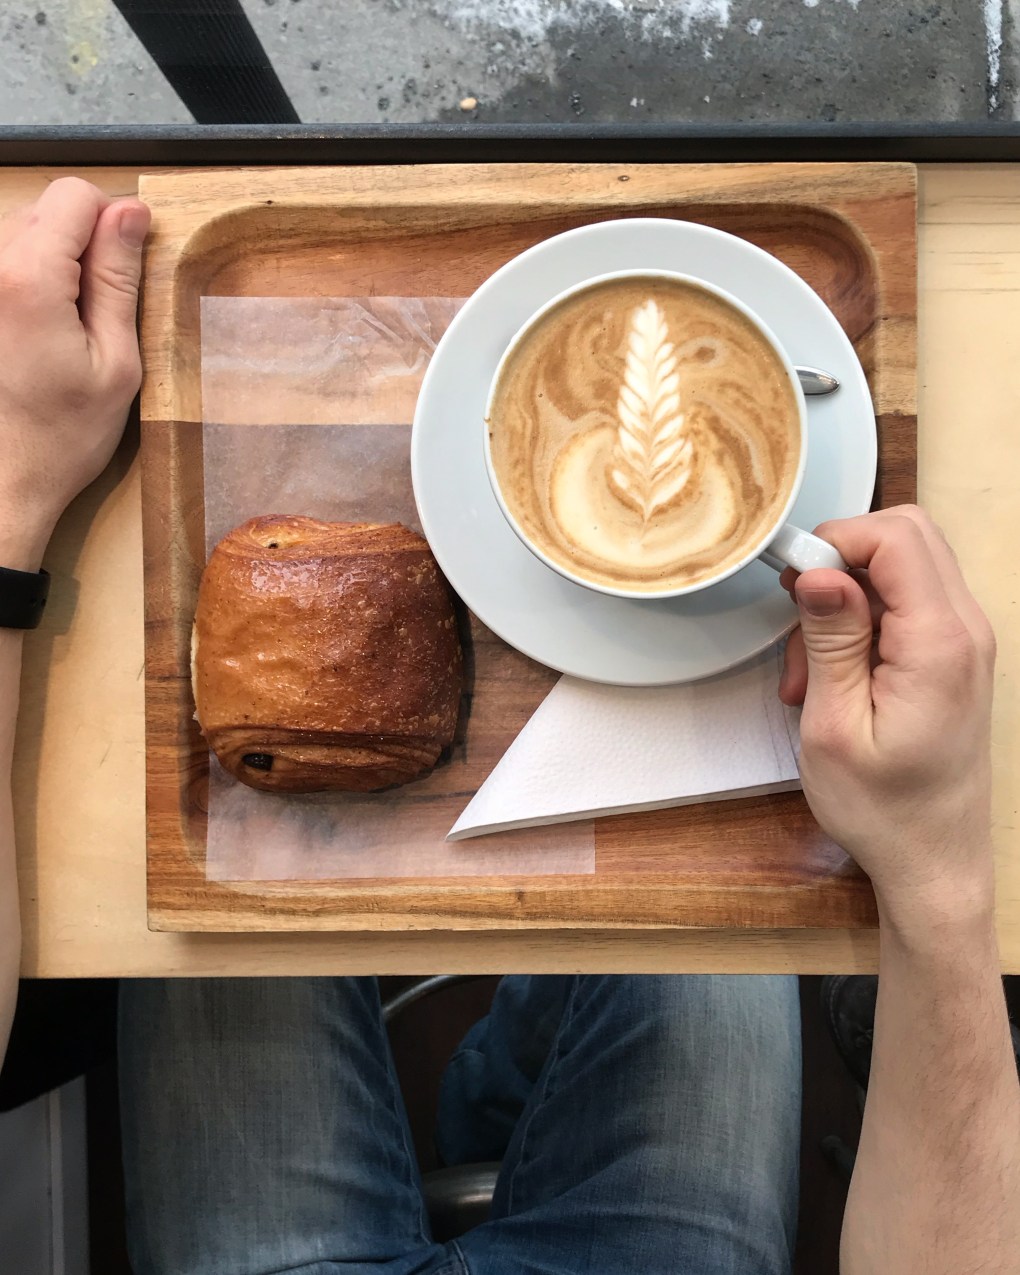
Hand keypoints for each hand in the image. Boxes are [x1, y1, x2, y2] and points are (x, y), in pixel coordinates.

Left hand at [0, 177, 149, 569]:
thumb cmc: (64, 435)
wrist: (3, 480)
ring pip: (24, 236)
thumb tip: (131, 215)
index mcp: (30, 279)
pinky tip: (35, 338)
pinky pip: (6, 267)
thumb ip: (119, 280)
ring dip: (53, 270)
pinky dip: (28, 288)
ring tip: (61, 334)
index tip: (125, 273)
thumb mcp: (116, 362)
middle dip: (80, 249)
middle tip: (93, 320)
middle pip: (46, 211)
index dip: (112, 225)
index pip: (76, 196)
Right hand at [778, 506, 995, 929]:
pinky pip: (907, 604)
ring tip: (811, 670)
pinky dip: (863, 621)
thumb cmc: (883, 810)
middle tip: (798, 616)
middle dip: (841, 561)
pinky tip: (834, 676)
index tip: (792, 586)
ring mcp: (965, 642)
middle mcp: (966, 631)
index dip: (835, 543)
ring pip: (903, 567)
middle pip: (906, 537)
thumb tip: (821, 572)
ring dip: (847, 598)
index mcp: (939, 644)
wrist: (933, 863)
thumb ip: (831, 641)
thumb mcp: (834, 728)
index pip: (895, 539)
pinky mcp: (953, 657)